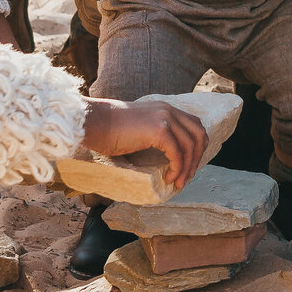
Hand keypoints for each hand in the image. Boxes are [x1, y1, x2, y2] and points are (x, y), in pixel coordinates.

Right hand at [80, 97, 208, 190]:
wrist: (93, 122)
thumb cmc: (108, 129)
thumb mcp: (137, 127)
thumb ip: (152, 133)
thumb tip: (161, 155)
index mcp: (164, 109)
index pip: (194, 125)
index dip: (198, 146)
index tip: (190, 164)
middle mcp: (168, 110)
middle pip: (199, 134)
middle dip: (197, 157)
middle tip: (187, 176)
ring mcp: (165, 119)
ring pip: (190, 146)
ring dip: (188, 167)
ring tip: (178, 182)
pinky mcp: (158, 130)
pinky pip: (177, 153)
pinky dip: (177, 168)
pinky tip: (169, 178)